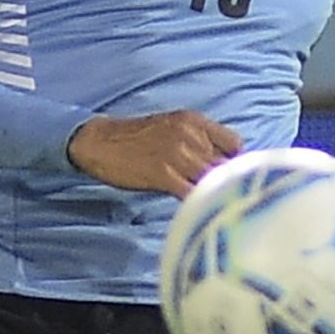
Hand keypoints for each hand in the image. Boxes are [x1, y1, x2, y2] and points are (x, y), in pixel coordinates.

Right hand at [66, 109, 241, 197]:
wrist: (100, 142)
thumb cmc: (136, 139)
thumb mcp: (172, 128)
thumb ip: (199, 142)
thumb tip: (222, 165)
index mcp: (195, 122)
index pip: (234, 144)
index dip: (235, 164)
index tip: (230, 178)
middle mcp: (190, 135)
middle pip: (226, 165)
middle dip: (227, 183)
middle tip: (226, 199)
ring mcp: (177, 154)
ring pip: (212, 180)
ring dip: (214, 196)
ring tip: (213, 209)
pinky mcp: (163, 174)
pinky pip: (192, 193)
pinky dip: (197, 204)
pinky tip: (195, 211)